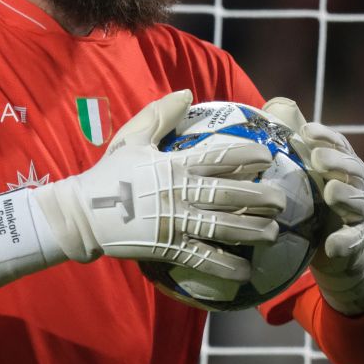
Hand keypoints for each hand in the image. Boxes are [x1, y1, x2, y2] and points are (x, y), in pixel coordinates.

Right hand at [0, 90, 287, 285]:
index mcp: (174, 165)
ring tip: (273, 233)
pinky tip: (245, 271)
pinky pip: (201, 258)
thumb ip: (160, 114)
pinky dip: (224, 265)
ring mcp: (175, 223)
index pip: (218, 158)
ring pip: (222, 227)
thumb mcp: (132, 137)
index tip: (267, 157)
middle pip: (229, 195)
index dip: (246, 156)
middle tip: (282, 199)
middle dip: (259, 197)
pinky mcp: (167, 248)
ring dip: (251, 230)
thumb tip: (187, 93)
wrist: (82, 214)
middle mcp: (180, 193)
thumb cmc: (110, 174)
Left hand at [262, 97, 363, 315]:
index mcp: (344, 164)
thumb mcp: (304, 170)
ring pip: (359, 202)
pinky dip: (344, 242)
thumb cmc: (314, 199)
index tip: (306, 131)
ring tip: (330, 192)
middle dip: (337, 162)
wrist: (332, 247)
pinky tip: (331, 244)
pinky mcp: (356, 241)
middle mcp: (357, 185)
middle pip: (353, 169)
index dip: (326, 136)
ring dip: (346, 196)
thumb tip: (276, 103)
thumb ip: (294, 139)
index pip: (339, 145)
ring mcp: (360, 213)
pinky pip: (353, 241)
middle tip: (318, 158)